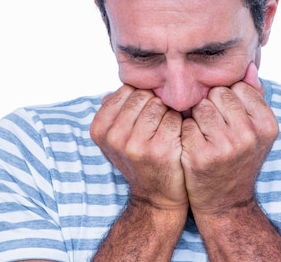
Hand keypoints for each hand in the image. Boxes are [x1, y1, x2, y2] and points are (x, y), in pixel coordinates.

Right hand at [90, 85, 187, 209]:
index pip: (127, 90)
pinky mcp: (160, 149)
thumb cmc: (139, 158)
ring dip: (168, 114)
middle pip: (144, 95)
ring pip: (160, 104)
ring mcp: (136, 144)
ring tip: (165, 132)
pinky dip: (180, 125)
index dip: (142, 99)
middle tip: (157, 124)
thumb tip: (120, 83)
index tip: (143, 116)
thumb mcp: (117, 137)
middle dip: (155, 104)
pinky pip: (175, 118)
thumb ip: (115, 108)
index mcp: (99, 128)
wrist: (156, 196)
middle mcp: (114, 136)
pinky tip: (177, 139)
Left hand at [180, 63, 278, 213]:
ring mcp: (226, 146)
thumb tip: (248, 66)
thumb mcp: (256, 130)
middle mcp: (250, 135)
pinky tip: (194, 147)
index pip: (239, 87)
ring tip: (205, 136)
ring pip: (200, 107)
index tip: (230, 118)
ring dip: (197, 118)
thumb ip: (255, 96)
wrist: (226, 202)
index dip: (229, 100)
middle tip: (215, 128)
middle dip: (212, 106)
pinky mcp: (201, 156)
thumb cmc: (239, 158)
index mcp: (267, 124)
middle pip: (218, 93)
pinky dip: (186, 132)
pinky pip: (186, 124)